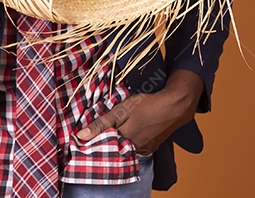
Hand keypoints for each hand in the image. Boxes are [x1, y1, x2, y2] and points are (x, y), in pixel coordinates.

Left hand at [75, 70, 203, 155]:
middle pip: (114, 150)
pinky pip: (136, 148)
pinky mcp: (151, 147)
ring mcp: (144, 150)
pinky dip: (130, 141)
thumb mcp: (121, 110)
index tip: (86, 137)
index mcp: (123, 140)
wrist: (174, 106)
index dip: (94, 141)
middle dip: (106, 142)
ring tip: (118, 128)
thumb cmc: (147, 105)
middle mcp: (133, 149)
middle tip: (101, 131)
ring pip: (125, 149)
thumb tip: (81, 136)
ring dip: (119, 141)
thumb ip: (101, 124)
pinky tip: (130, 131)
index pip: (102, 147)